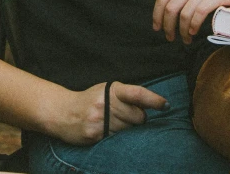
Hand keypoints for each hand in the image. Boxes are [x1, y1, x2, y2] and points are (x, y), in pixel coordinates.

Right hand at [50, 81, 168, 144]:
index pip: (137, 94)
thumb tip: (148, 105)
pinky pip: (116, 139)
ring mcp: (100, 120)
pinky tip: (109, 131)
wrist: (63, 112)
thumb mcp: (106, 90)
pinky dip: (118, 138)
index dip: (154, 100)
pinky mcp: (95, 135)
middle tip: (131, 117)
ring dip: (129, 129)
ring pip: (128, 130)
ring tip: (116, 123)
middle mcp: (107, 103)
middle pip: (137, 116)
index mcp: (112, 89)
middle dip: (139, 118)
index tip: (166, 105)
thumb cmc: (90, 99)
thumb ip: (125, 95)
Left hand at [153, 0, 229, 43]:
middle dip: (168, 26)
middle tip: (171, 38)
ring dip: (182, 30)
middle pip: (171, 7)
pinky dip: (194, 25)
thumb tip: (168, 15)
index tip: (157, 28)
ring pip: (185, 12)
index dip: (157, 15)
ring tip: (186, 39)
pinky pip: (200, 12)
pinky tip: (194, 31)